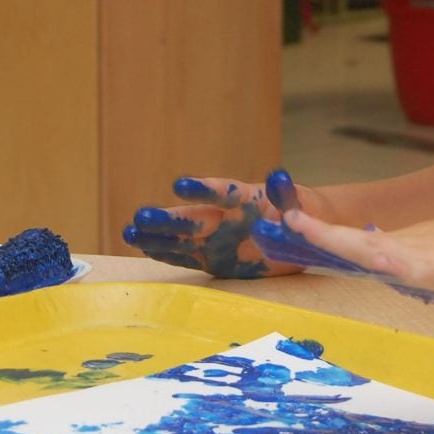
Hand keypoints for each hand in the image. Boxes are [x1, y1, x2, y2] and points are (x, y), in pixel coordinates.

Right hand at [122, 170, 309, 278]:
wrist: (300, 234)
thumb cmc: (304, 214)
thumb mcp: (303, 206)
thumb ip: (288, 197)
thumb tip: (279, 176)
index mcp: (246, 200)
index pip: (222, 192)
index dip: (202, 189)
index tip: (180, 185)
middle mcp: (224, 217)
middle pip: (192, 217)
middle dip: (166, 218)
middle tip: (140, 216)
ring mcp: (215, 238)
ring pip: (181, 236)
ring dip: (156, 236)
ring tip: (129, 233)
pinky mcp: (212, 257)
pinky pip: (185, 254)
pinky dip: (165, 252)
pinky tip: (142, 248)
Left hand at [261, 205, 433, 311]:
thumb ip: (431, 275)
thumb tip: (405, 275)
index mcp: (417, 251)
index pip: (361, 247)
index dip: (325, 241)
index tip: (287, 232)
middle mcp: (422, 249)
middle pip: (360, 244)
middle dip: (320, 237)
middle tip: (280, 222)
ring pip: (383, 250)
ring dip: (343, 242)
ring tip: (305, 229)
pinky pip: (427, 270)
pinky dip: (399, 263)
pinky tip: (376, 257)